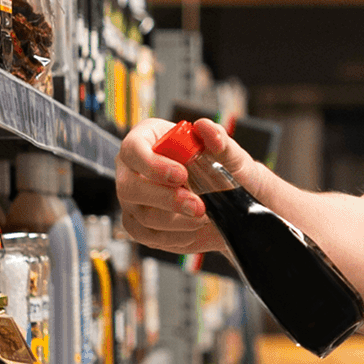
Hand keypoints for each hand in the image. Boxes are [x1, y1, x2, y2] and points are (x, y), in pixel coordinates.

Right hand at [115, 117, 255, 257]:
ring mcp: (135, 199)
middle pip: (129, 187)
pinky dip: (173, 236)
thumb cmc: (226, 171)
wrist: (234, 203)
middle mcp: (134, 168)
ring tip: (203, 216)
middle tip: (196, 205)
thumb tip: (206, 128)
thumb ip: (219, 138)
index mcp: (149, 139)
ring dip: (176, 220)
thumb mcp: (229, 152)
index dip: (153, 165)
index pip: (133, 149)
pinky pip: (146, 235)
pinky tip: (192, 229)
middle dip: (165, 199)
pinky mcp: (140, 224)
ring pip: (141, 215)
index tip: (181, 175)